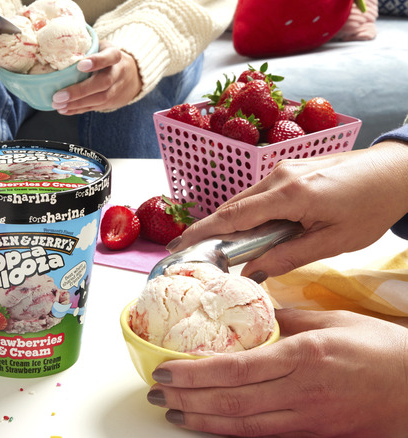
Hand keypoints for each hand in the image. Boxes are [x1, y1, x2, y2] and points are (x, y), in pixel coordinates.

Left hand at [51, 41, 141, 114]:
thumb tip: (55, 48)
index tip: (80, 65)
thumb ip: (85, 48)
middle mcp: (118, 73)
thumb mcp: (101, 47)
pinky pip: (94, 107)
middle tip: (59, 96)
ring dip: (76, 103)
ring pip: (99, 99)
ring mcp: (116, 89)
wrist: (130, 75)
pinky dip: (77, 109)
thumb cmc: (105, 57)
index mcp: (115, 55)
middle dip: (80, 91)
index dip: (97, 61)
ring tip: (57, 104)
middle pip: (103, 83)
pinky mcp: (111, 102)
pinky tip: (64, 109)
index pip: (110, 57)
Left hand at [147, 308, 407, 436]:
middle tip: (157, 392)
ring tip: (172, 412)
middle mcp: (302, 392)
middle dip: (188, 398)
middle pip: (232, 401)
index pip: (237, 368)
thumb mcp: (333, 321)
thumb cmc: (382, 350)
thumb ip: (287, 320)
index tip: (168, 369)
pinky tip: (209, 425)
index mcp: (304, 357)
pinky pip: (264, 435)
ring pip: (243, 425)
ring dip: (202, 419)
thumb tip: (251, 315)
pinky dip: (231, 432)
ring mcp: (307, 419)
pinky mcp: (313, 434)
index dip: (197, 372)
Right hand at [169, 141, 407, 279]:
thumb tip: (251, 272)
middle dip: (208, 230)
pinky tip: (250, 231)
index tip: (177, 247)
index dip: (202, 232)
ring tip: (218, 249)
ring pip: (243, 200)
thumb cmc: (370, 207)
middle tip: (191, 254)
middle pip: (231, 207)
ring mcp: (283, 169)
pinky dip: (246, 214)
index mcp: (289, 194)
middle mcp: (279, 176)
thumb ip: (288, 257)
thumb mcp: (333, 242)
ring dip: (229, 223)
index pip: (233, 216)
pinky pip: (257, 194)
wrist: (396, 172)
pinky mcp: (289, 169)